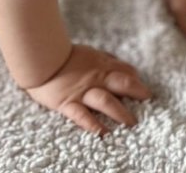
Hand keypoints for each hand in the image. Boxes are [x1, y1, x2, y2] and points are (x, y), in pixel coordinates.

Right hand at [24, 44, 152, 135]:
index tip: (144, 89)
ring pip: (106, 101)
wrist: (38, 59)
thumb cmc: (61, 55)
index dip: (136, 78)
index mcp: (99, 64)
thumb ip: (103, 58)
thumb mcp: (87, 52)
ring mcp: (82, 91)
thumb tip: (117, 61)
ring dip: (120, 113)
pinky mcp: (68, 103)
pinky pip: (83, 116)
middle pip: (121, 83)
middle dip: (137, 92)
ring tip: (131, 123)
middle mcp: (95, 78)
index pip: (124, 70)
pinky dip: (93, 126)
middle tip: (147, 101)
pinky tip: (104, 134)